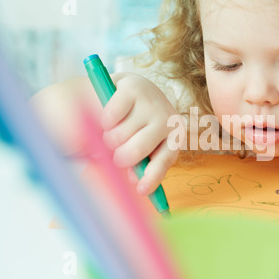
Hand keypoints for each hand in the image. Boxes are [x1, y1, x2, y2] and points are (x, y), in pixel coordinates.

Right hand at [100, 73, 180, 194]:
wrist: (127, 89)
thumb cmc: (135, 126)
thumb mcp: (140, 147)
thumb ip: (139, 164)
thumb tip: (135, 181)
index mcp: (174, 137)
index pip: (164, 160)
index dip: (152, 177)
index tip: (140, 190)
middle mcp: (167, 118)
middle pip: (136, 151)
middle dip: (120, 158)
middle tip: (116, 157)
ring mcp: (151, 102)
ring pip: (118, 136)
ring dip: (108, 139)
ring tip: (112, 133)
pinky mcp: (133, 87)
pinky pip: (110, 118)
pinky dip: (104, 122)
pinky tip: (109, 118)